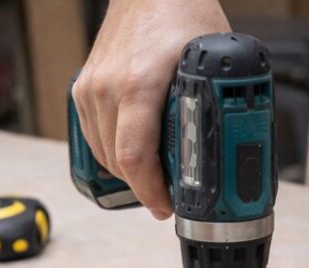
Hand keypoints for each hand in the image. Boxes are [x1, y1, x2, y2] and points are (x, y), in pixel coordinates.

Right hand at [71, 0, 229, 219]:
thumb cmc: (181, 13)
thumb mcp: (206, 63)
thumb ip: (210, 105)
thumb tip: (226, 148)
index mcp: (138, 84)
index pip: (134, 158)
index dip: (151, 192)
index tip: (167, 207)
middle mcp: (107, 88)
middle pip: (118, 163)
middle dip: (144, 187)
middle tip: (169, 196)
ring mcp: (90, 89)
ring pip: (103, 154)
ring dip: (127, 173)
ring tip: (153, 178)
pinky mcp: (82, 89)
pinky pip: (93, 136)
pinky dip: (112, 153)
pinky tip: (132, 155)